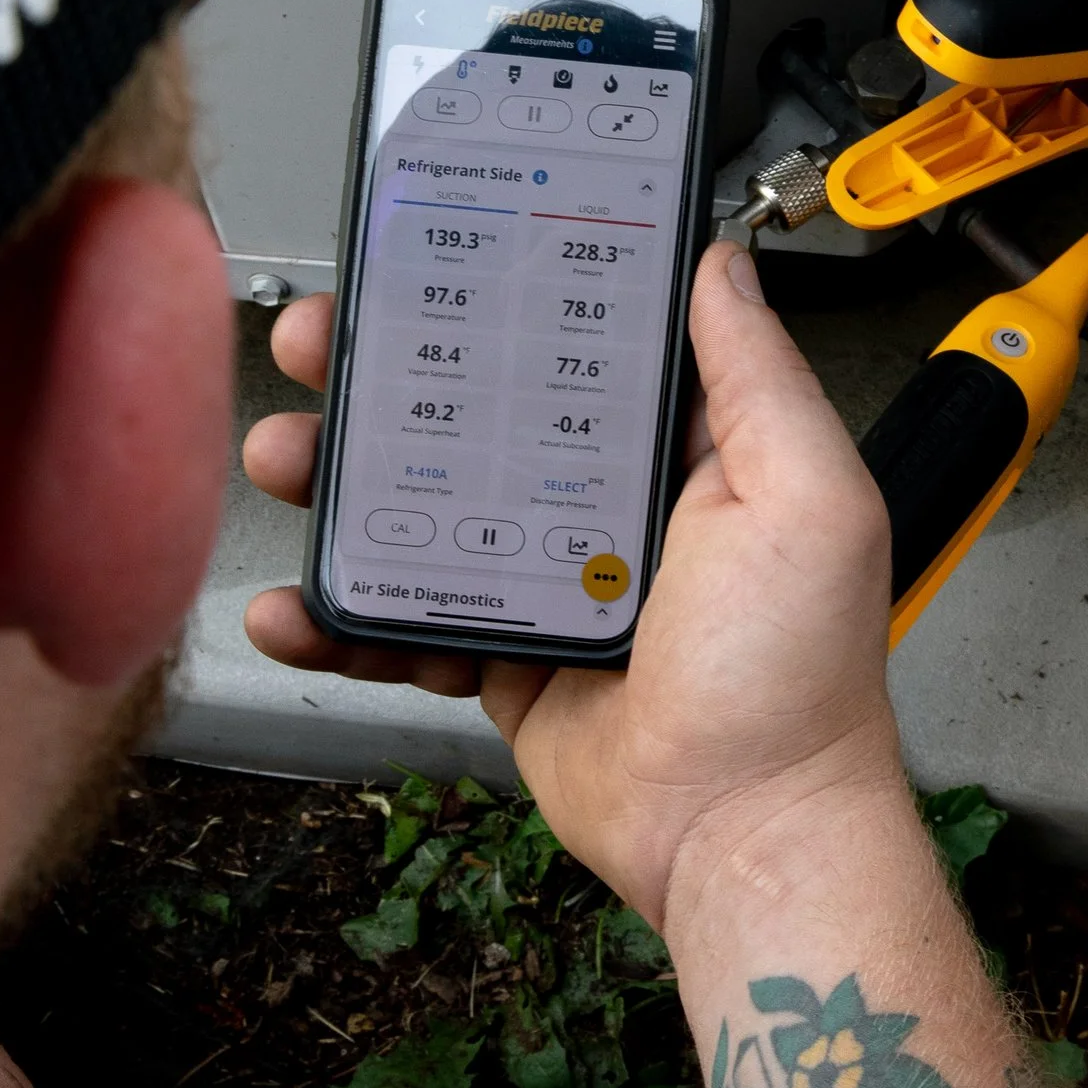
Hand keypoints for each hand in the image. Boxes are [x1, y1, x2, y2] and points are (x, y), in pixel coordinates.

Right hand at [242, 247, 904, 926]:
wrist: (741, 831)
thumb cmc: (794, 675)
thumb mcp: (804, 497)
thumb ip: (755, 376)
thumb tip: (720, 261)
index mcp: (682, 457)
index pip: (578, 347)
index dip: (502, 297)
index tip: (428, 256)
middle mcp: (609, 510)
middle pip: (476, 419)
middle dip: (385, 379)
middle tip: (319, 347)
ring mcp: (547, 588)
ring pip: (421, 515)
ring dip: (340, 487)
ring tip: (284, 460)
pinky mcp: (502, 664)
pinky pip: (404, 627)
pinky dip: (338, 620)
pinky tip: (291, 606)